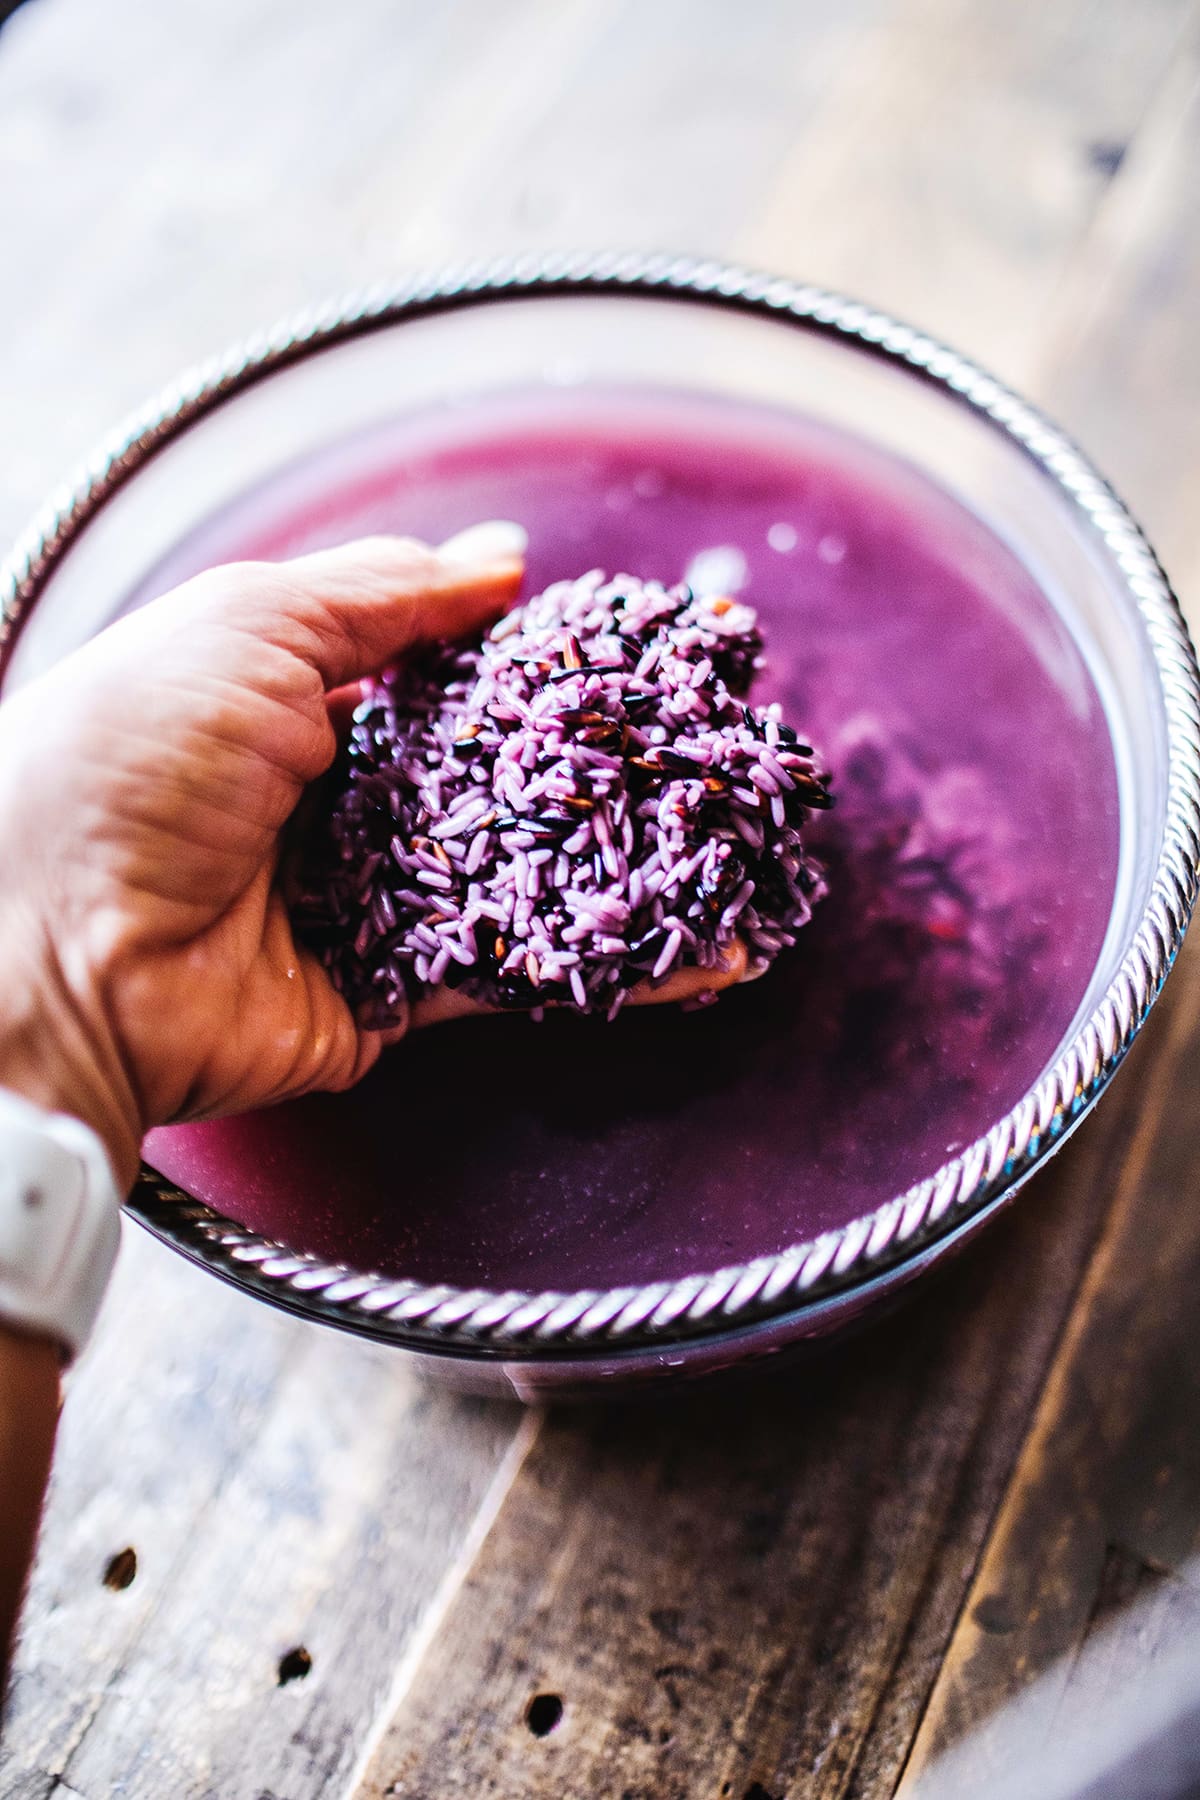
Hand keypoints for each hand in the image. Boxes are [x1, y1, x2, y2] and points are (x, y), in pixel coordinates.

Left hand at [0, 531, 744, 1188]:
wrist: (53, 952)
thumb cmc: (131, 759)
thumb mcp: (246, 624)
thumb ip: (380, 594)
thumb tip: (500, 560)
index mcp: (290, 699)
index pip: (436, 668)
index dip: (527, 653)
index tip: (624, 641)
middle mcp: (334, 799)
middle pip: (486, 772)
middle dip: (592, 758)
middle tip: (702, 733)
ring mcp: (365, 901)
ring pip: (513, 873)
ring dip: (617, 860)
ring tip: (729, 835)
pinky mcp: (388, 996)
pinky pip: (508, 973)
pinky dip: (603, 967)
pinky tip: (697, 951)